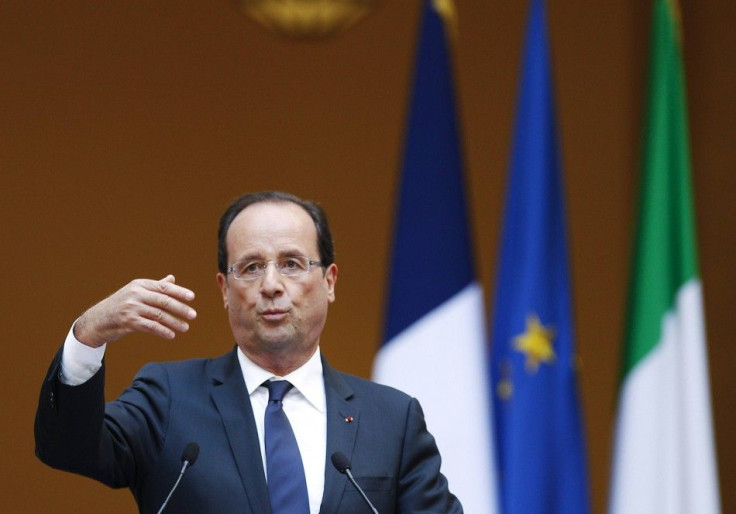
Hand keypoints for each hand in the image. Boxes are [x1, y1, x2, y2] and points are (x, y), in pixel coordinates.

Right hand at [73, 275, 196, 347]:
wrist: (97, 320)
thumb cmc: (120, 305)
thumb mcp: (136, 292)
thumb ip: (154, 287)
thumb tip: (172, 279)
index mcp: (139, 285)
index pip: (163, 287)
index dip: (179, 292)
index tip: (192, 297)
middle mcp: (135, 294)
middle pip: (163, 301)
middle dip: (180, 308)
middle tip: (193, 315)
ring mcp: (131, 308)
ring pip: (158, 315)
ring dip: (174, 322)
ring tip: (185, 328)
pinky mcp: (128, 322)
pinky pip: (150, 326)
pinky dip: (162, 331)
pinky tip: (171, 335)